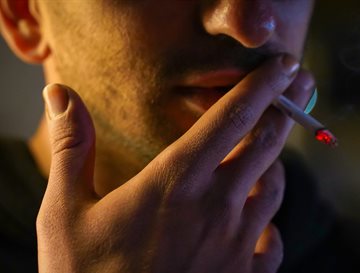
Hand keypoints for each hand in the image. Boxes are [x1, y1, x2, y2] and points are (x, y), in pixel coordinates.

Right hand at [37, 54, 313, 272]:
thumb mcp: (65, 212)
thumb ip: (72, 148)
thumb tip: (59, 93)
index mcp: (173, 185)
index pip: (229, 119)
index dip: (260, 86)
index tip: (281, 64)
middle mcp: (215, 209)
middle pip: (265, 145)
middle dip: (284, 111)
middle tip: (295, 89)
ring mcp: (235, 246)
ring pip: (275, 188)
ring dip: (274, 163)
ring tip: (265, 153)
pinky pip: (275, 241)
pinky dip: (271, 222)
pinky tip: (258, 223)